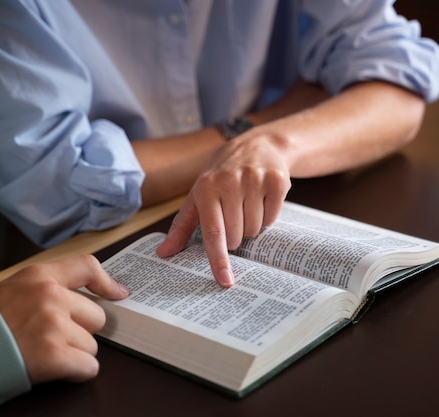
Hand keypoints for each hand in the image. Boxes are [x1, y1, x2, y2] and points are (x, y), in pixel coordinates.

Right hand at [0, 254, 128, 383]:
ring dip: (75, 354)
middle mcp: (51, 296)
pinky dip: (77, 373)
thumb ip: (46, 288)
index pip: (87, 267)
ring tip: (45, 354)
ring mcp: (54, 325)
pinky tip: (56, 370)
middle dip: (82, 331)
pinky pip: (89, 367)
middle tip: (55, 339)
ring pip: (92, 345)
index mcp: (40, 276)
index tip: (119, 294)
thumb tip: (82, 298)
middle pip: (96, 316)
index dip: (107, 283)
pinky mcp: (54, 355)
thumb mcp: (12, 289)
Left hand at [156, 130, 290, 286]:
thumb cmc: (222, 176)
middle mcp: (230, 181)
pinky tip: (261, 200)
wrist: (257, 146)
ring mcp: (254, 179)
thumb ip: (181, 226)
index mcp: (206, 187)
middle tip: (233, 215)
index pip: (213, 232)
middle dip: (235, 235)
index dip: (218, 259)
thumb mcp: (198, 196)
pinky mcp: (276, 181)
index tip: (224, 280)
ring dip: (251, 226)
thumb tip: (163, 253)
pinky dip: (267, 217)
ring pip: (254, 229)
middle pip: (236, 235)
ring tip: (247, 204)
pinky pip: (272, 218)